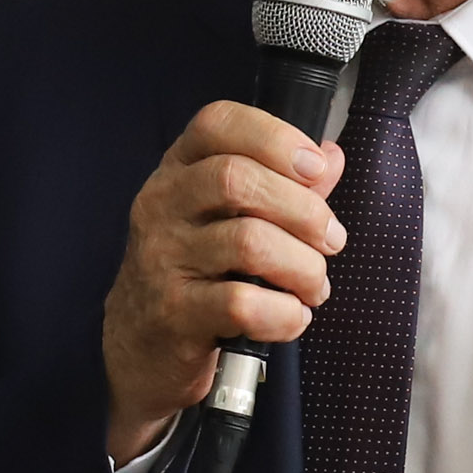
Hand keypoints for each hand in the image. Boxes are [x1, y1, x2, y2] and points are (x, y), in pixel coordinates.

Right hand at [102, 102, 347, 465]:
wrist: (141, 349)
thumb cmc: (195, 275)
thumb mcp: (227, 219)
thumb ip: (282, 185)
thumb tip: (331, 156)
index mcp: (178, 170)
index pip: (218, 124)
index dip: (275, 137)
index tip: (315, 168)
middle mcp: (162, 205)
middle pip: (237, 179)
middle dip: (303, 210)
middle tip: (330, 239)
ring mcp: (162, 259)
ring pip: (248, 241)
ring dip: (302, 266)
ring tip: (312, 285)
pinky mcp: (173, 313)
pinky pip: (243, 303)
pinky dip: (284, 314)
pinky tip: (291, 317)